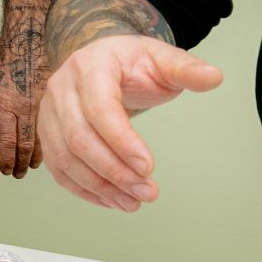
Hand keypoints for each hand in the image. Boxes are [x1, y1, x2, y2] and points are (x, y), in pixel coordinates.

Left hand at [0, 15, 47, 177]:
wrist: (27, 38)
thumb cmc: (6, 59)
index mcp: (6, 105)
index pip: (7, 141)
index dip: (6, 159)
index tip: (5, 170)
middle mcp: (24, 107)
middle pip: (24, 144)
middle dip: (20, 163)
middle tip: (17, 175)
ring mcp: (39, 104)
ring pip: (39, 137)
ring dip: (34, 155)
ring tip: (30, 166)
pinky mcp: (50, 99)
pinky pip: (49, 125)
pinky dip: (46, 139)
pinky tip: (44, 148)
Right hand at [37, 34, 222, 211]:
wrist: (102, 63)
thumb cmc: (131, 63)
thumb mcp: (161, 59)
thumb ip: (186, 69)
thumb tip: (214, 77)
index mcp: (90, 65)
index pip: (100, 107)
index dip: (122, 140)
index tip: (149, 167)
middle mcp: (61, 88)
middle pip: (79, 137)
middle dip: (115, 171)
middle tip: (147, 191)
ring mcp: (49, 112)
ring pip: (66, 157)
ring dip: (100, 186)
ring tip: (134, 202)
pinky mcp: (48, 134)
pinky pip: (59, 168)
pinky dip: (85, 189)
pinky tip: (113, 200)